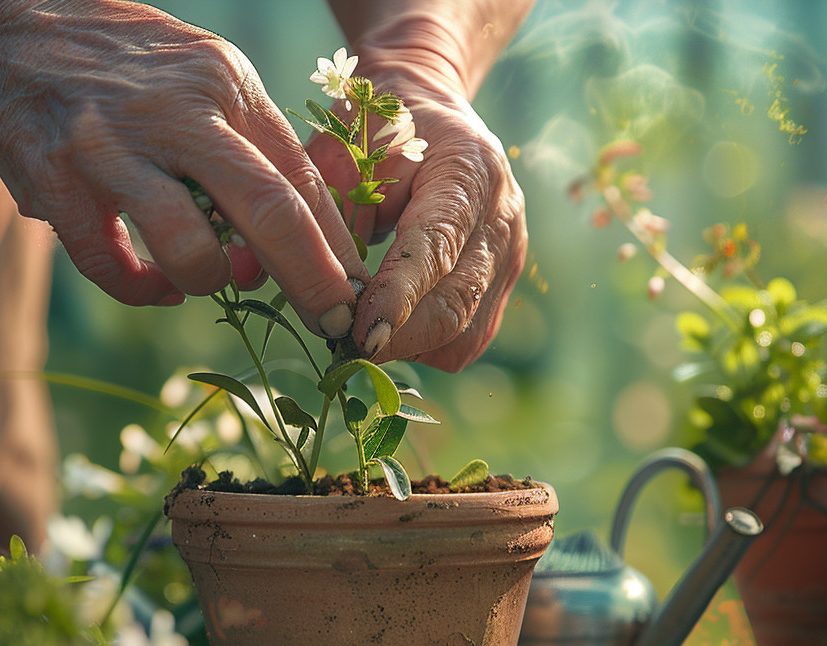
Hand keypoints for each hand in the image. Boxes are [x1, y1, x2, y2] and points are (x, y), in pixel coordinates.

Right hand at [0, 1, 365, 324]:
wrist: (4, 28)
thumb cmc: (123, 66)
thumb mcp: (203, 75)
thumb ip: (247, 147)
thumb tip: (294, 238)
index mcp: (225, 85)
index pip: (302, 178)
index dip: (337, 245)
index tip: (356, 291)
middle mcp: (178, 112)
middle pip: (270, 210)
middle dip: (312, 280)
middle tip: (332, 322)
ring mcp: (114, 146)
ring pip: (190, 246)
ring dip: (209, 282)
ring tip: (205, 281)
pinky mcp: (57, 178)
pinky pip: (109, 265)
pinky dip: (141, 289)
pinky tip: (155, 286)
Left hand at [307, 63, 526, 371]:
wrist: (429, 115)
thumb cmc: (376, 127)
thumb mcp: (343, 145)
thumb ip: (331, 204)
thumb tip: (317, 282)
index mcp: (466, 171)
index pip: (437, 247)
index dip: (399, 297)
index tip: (363, 336)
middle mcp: (501, 217)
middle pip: (455, 304)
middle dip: (397, 337)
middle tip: (344, 349)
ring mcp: (509, 255)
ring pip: (463, 335)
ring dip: (410, 347)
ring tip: (365, 334)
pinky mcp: (503, 286)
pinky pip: (466, 341)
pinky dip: (425, 346)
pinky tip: (392, 327)